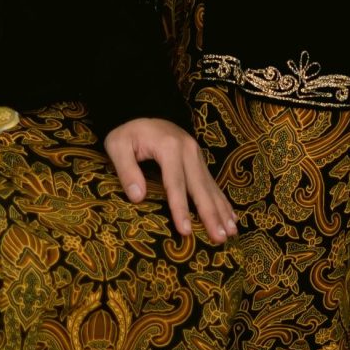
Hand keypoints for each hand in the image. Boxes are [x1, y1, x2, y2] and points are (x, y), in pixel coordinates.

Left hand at [104, 116, 237, 242]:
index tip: (186, 231)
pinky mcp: (199, 160)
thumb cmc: (128, 133)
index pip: (175, 183)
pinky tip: (232, 217)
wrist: (143, 111)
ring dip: (222, 211)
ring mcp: (197, 155)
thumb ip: (127, 170)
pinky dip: (223, 201)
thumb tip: (138, 198)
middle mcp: (188, 151)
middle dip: (210, 215)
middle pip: (200, 188)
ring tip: (231, 233)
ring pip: (211, 187)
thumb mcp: (118, 146)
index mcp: (169, 147)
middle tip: (219, 238)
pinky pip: (213, 183)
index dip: (181, 208)